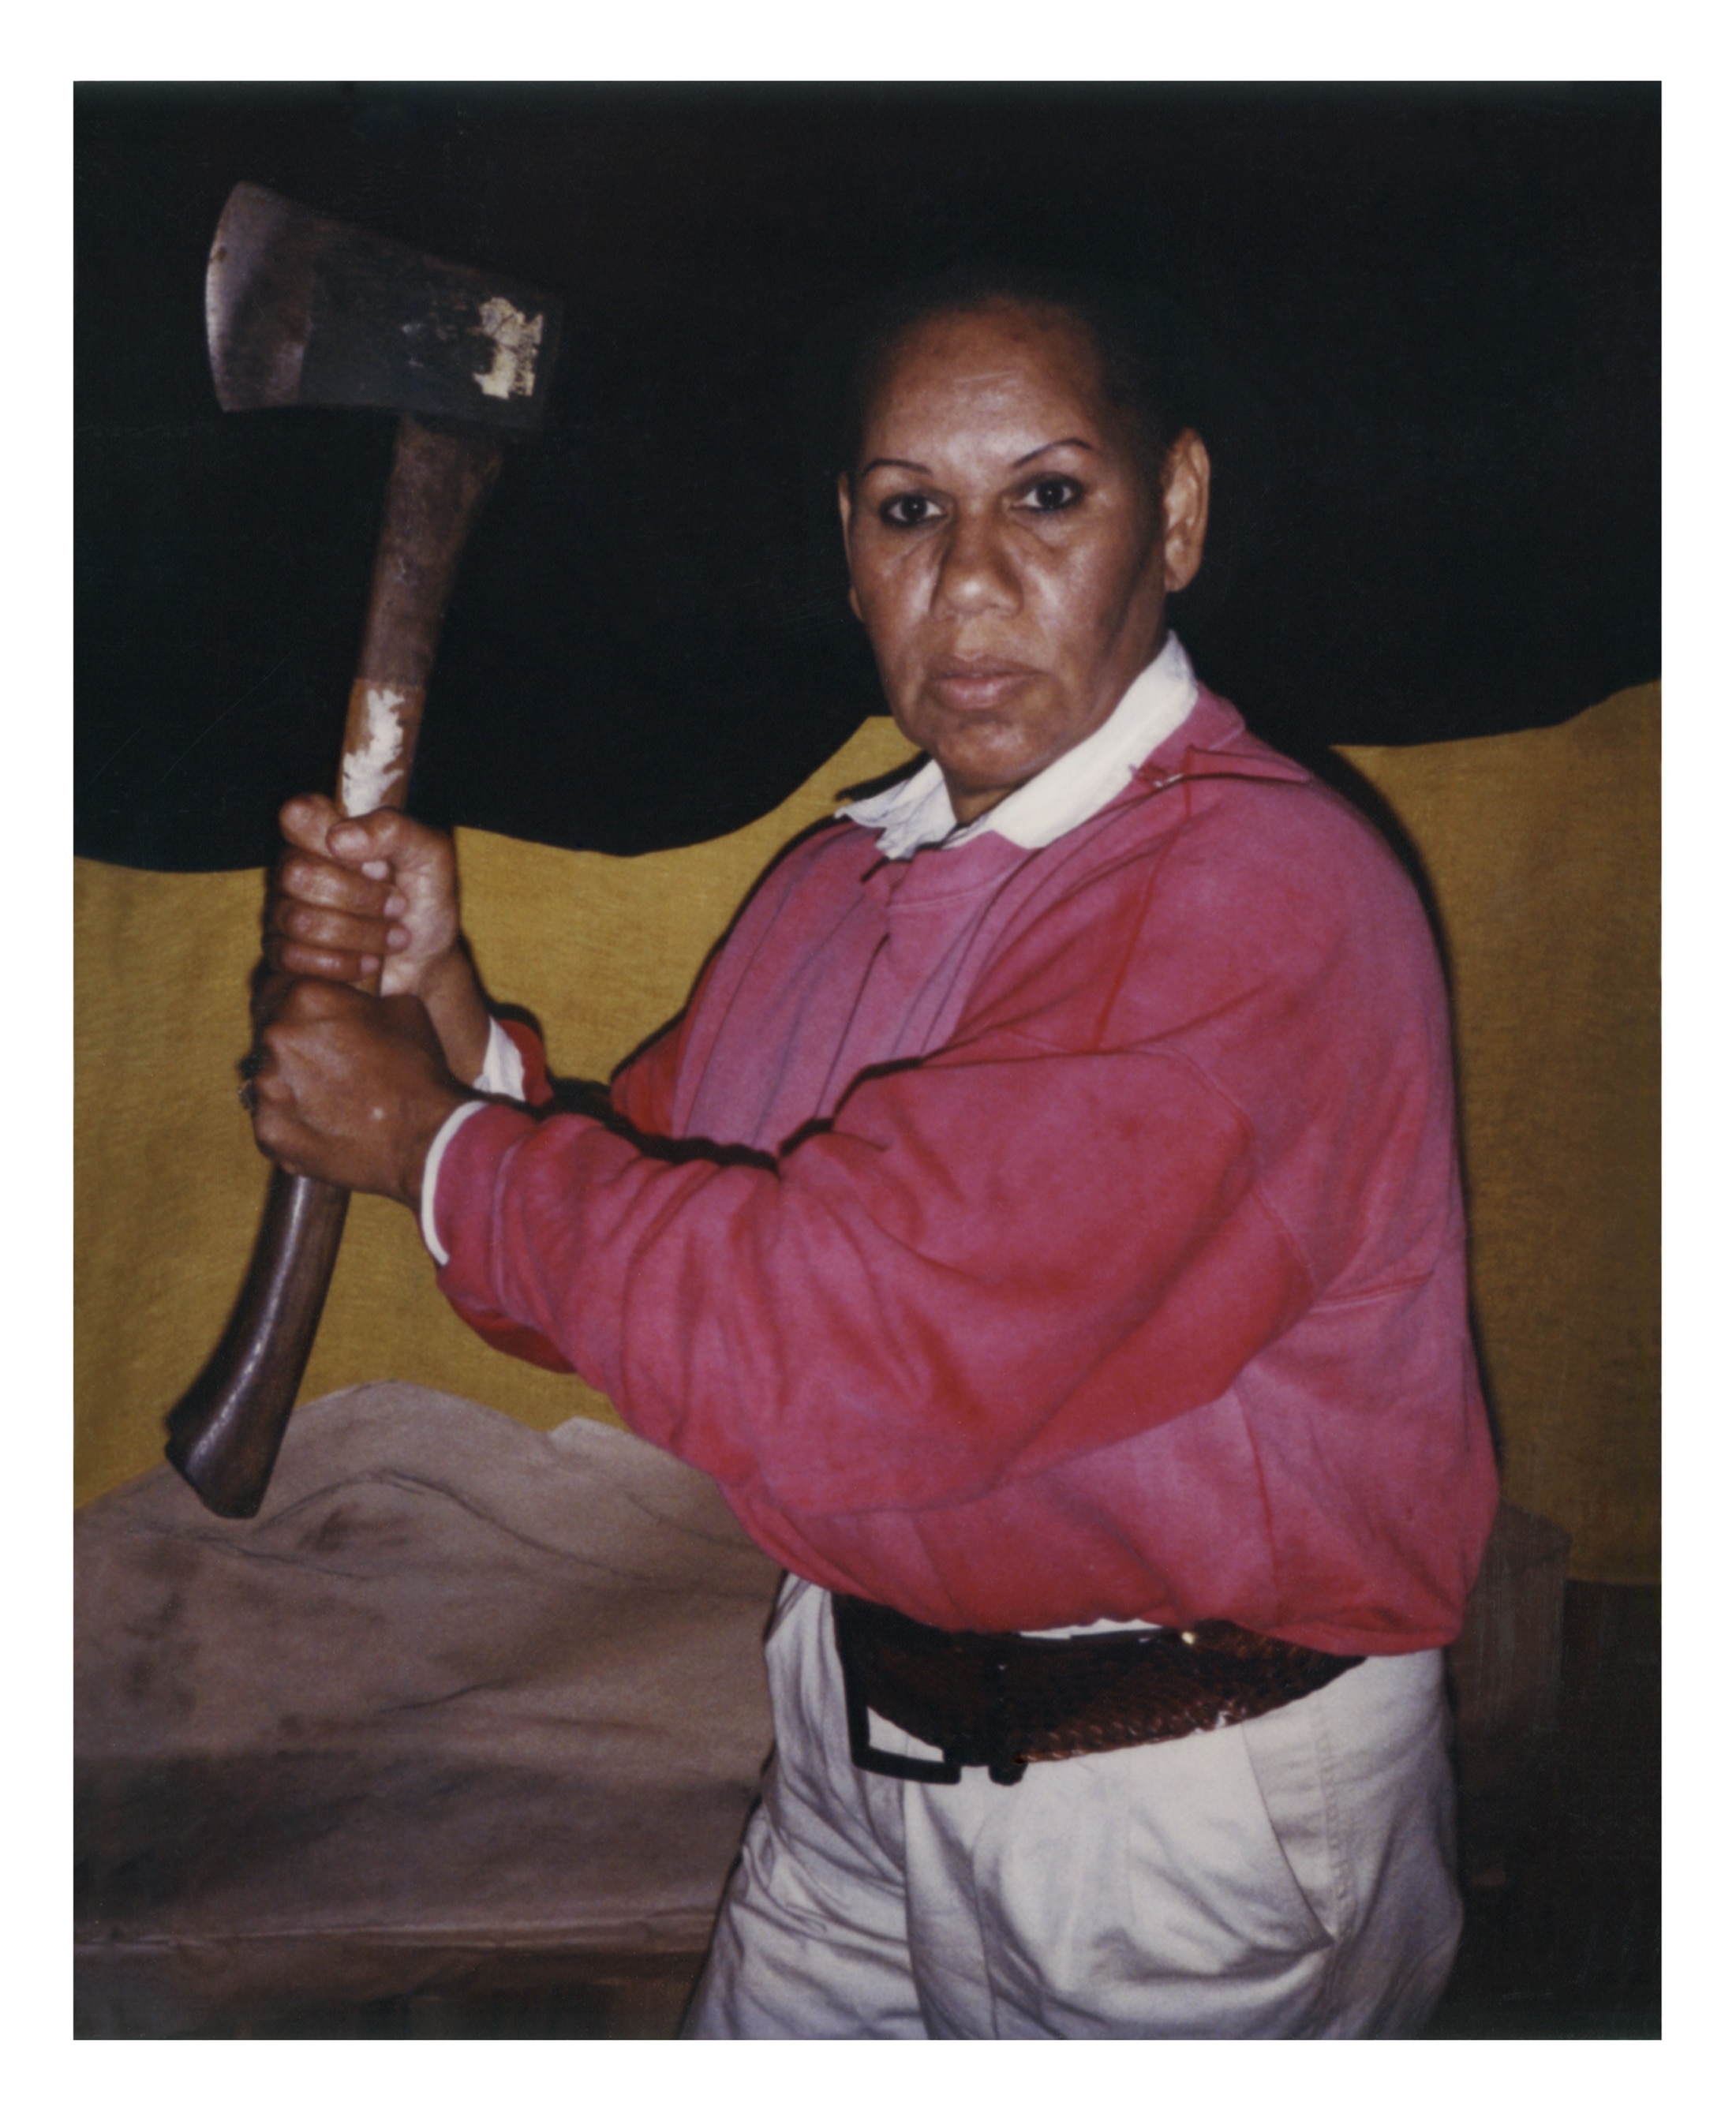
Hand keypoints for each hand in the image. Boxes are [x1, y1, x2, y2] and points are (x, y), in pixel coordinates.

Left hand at [248, 974, 468, 1206]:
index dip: (299, 1007)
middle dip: (296, 1048)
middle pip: (273, 1035)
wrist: (424, 1138)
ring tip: (333, 1102)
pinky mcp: (268, 1131)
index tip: (314, 1023)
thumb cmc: (417, 1073)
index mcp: (306, 998)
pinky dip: (295, 1125)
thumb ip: (362, 999)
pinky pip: (274, 1122)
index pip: (280, 988)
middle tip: (332, 1067)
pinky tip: (328, 1129)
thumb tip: (354, 1003)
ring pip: (271, 1081)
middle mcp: (276, 1037)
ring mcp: (267, 1087)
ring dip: (293, 1088)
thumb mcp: (403, 1011)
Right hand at [265, 796, 489, 1081]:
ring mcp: (284, 910)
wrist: (428, 962)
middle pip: (296, 875)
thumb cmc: (425, 901)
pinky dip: (342, 963)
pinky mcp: (284, 953)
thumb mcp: (430, 857)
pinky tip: (370, 962)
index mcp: (324, 832)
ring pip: (299, 920)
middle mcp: (296, 867)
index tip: (374, 861)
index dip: (328, 838)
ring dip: (360, 934)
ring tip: (395, 937)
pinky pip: (293, 957)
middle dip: (359, 898)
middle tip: (398, 905)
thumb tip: (338, 838)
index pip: (298, 814)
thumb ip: (394, 830)